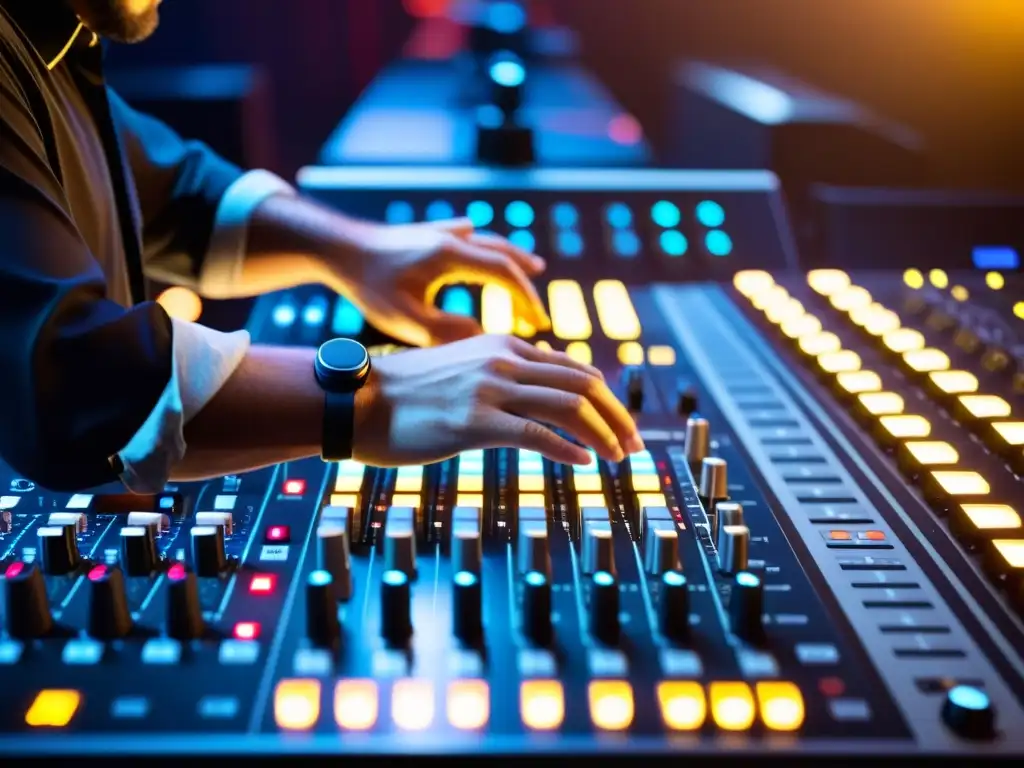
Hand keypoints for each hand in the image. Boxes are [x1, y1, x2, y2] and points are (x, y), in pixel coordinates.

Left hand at [336, 218, 550, 346]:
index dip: (526, 300)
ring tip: (535, 268)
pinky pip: (466, 234)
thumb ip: (446, 332)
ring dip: (513, 258)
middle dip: (526, 285)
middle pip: (504, 256)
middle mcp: (452, 238)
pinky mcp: (426, 233)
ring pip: (488, 241)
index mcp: (451, 256)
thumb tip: (483, 338)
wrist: (335, 246)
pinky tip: (480, 239)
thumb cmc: (367, 285)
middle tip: (538, 314)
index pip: (504, 275)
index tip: (538, 324)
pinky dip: (482, 243)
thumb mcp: (405, 319)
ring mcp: (440, 232)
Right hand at [353, 335, 643, 466]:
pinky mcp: (475, 422)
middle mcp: (503, 361)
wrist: (359, 401)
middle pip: (583, 386)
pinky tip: (585, 464)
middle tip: (635, 444)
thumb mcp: (463, 367)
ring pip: (569, 408)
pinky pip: (537, 434)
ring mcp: (490, 390)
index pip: (575, 369)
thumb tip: (542, 386)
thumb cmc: (409, 393)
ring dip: (603, 435)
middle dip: (618, 417)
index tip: (622, 424)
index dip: (608, 399)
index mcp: (504, 347)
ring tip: (619, 457)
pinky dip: (569, 450)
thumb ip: (504, 373)